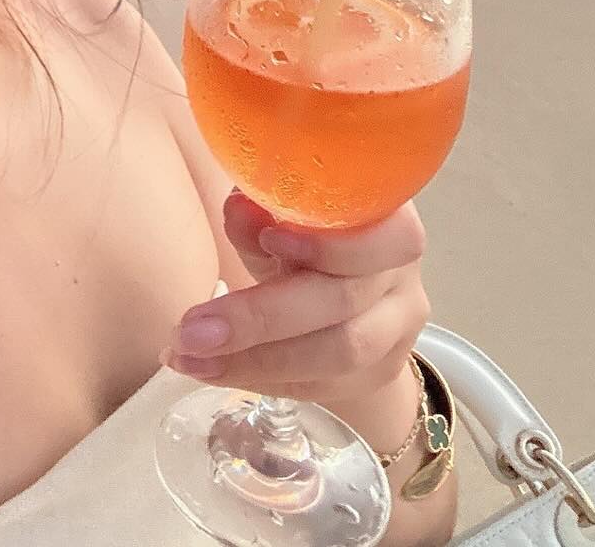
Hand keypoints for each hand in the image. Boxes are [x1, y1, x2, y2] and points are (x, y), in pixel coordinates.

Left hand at [163, 191, 431, 408]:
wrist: (347, 279)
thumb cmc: (309, 230)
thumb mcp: (284, 214)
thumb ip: (262, 209)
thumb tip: (241, 209)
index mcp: (390, 221)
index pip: (382, 236)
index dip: (327, 244)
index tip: (267, 240)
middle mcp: (403, 276)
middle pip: (344, 302)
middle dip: (262, 318)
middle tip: (191, 329)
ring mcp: (398, 330)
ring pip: (338, 354)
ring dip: (256, 361)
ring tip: (191, 357)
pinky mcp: (380, 372)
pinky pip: (324, 386)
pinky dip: (265, 378)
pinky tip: (215, 369)